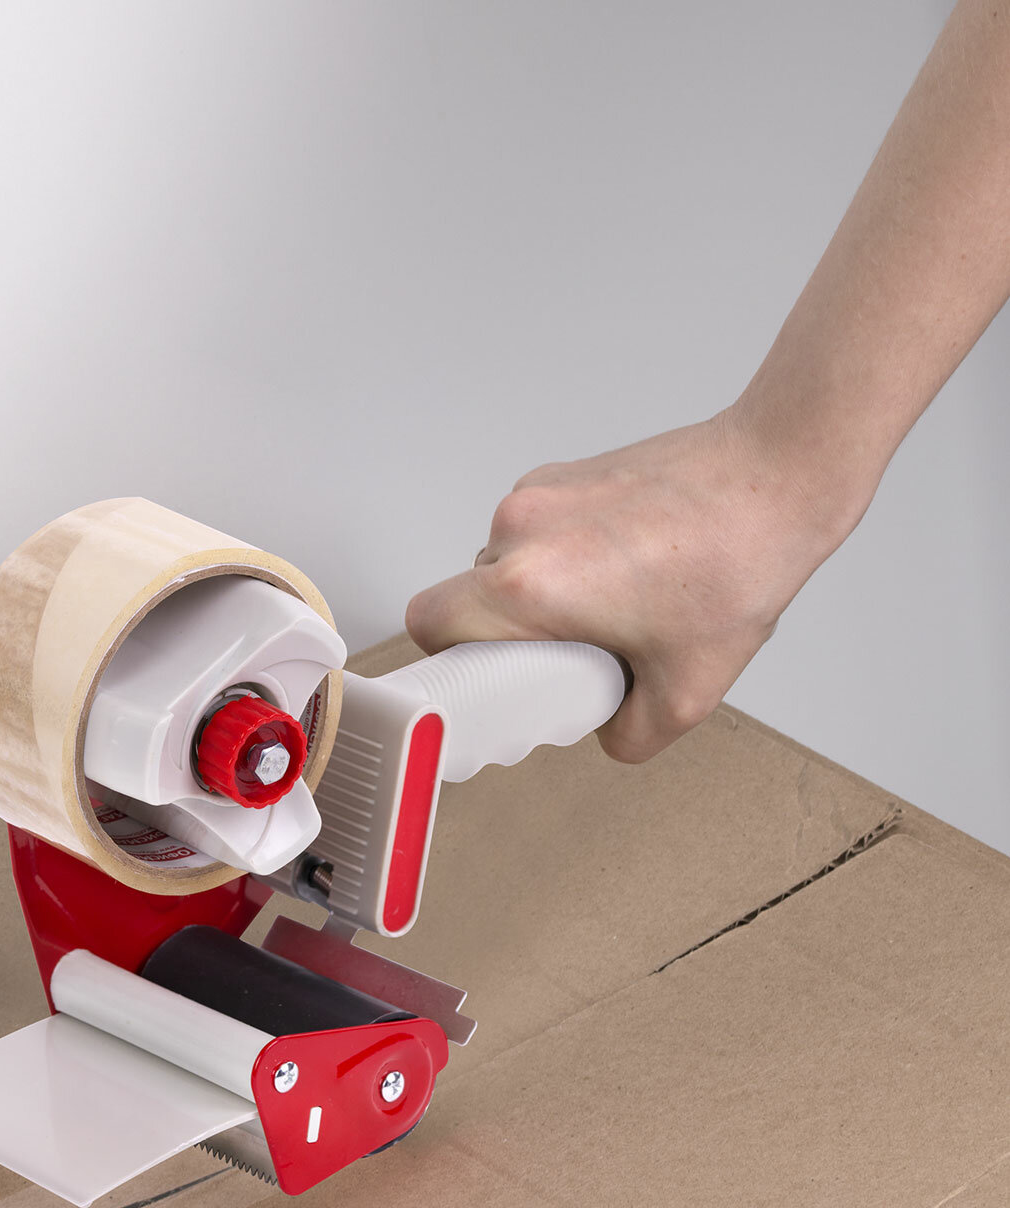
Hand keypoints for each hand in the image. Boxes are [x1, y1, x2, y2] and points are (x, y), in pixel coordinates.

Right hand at [404, 409, 864, 762]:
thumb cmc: (737, 562)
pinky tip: (624, 562)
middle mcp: (520, 530)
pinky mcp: (564, 470)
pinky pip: (537, 528)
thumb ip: (632, 734)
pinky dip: (564, 552)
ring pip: (507, 561)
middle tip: (572, 648)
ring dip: (540, 589)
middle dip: (511, 629)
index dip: (445, 657)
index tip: (485, 673)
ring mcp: (539, 491)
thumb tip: (608, 735)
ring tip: (612, 600)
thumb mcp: (689, 689)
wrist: (779, 473)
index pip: (429, 623)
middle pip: (471, 596)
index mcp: (530, 586)